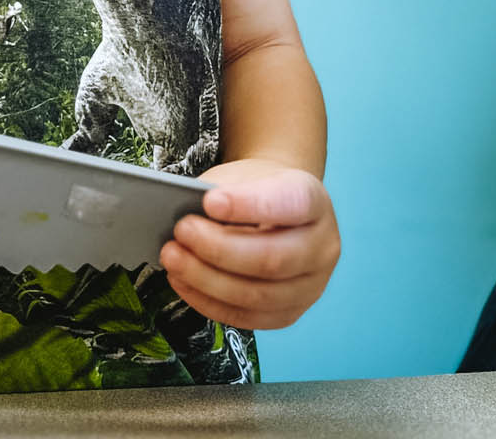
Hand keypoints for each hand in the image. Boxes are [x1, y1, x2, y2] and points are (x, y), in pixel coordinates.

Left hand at [159, 159, 339, 330]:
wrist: (275, 206)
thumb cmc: (254, 188)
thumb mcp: (242, 176)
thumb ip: (222, 193)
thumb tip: (186, 219)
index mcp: (314, 200)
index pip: (288, 203)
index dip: (248, 205)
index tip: (209, 202)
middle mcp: (322, 246)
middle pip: (273, 258)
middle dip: (219, 249)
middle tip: (180, 231)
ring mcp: (311, 286)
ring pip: (259, 295)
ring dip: (207, 280)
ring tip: (173, 258)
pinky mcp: (289, 313)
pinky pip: (248, 318)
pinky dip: (209, 302)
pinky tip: (182, 281)